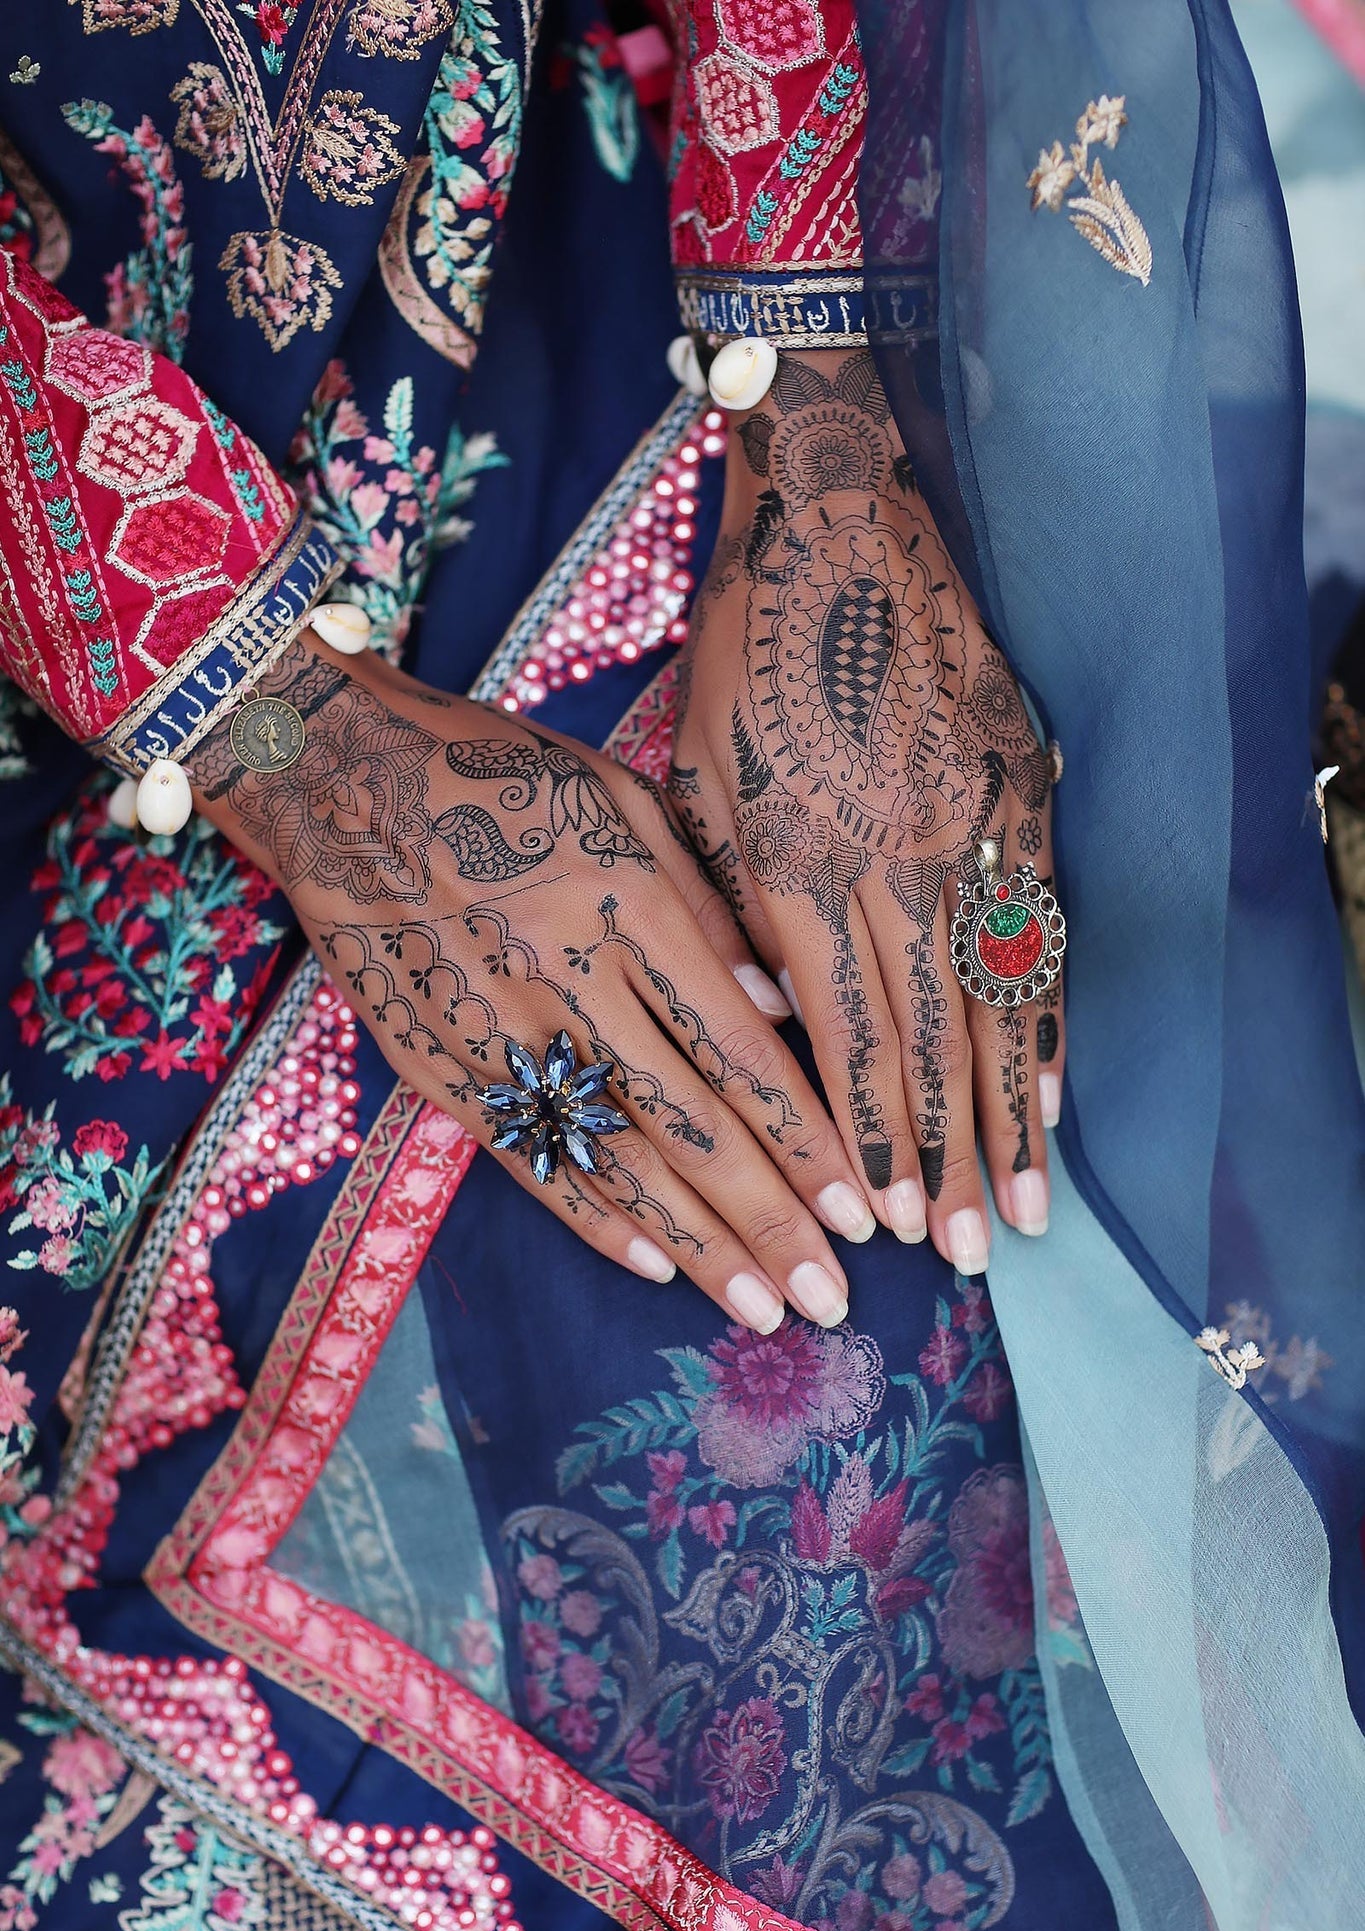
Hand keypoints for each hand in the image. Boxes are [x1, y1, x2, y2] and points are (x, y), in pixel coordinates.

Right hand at [189, 636, 877, 1329]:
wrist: (334, 779)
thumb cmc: (497, 773)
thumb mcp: (622, 799)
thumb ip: (705, 904)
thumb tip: (777, 1007)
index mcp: (629, 909)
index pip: (739, 1053)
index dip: (806, 1140)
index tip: (861, 1208)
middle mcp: (569, 982)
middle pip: (689, 1126)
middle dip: (770, 1222)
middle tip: (832, 1300)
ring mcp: (498, 1033)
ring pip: (614, 1160)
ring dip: (697, 1246)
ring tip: (761, 1311)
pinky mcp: (437, 1064)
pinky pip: (526, 1157)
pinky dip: (592, 1217)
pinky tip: (652, 1267)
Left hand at [669, 349, 1064, 1272]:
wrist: (835, 524)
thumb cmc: (738, 658)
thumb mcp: (695, 780)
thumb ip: (733, 907)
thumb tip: (774, 1015)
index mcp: (804, 871)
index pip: (848, 1040)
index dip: (874, 1141)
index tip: (891, 1222)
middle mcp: (899, 866)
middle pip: (933, 1044)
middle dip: (951, 1160)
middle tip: (975, 1254)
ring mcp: (973, 831)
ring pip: (998, 1001)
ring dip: (1012, 1113)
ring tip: (1029, 1202)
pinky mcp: (1019, 796)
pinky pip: (1040, 928)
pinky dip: (1048, 1017)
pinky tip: (1053, 1085)